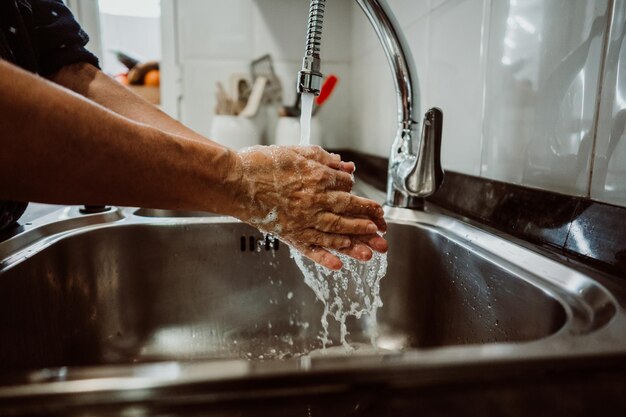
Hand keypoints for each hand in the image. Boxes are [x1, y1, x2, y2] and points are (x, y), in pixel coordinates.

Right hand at [232, 145, 386, 269]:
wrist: (234, 181)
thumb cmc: (260, 164)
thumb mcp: (296, 152)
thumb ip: (323, 159)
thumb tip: (345, 167)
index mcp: (318, 178)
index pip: (346, 187)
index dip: (357, 193)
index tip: (365, 201)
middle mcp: (315, 201)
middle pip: (349, 212)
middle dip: (369, 222)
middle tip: (384, 232)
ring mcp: (303, 220)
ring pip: (336, 232)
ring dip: (356, 242)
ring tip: (373, 251)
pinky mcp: (289, 234)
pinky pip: (310, 248)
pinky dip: (325, 257)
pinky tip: (338, 265)